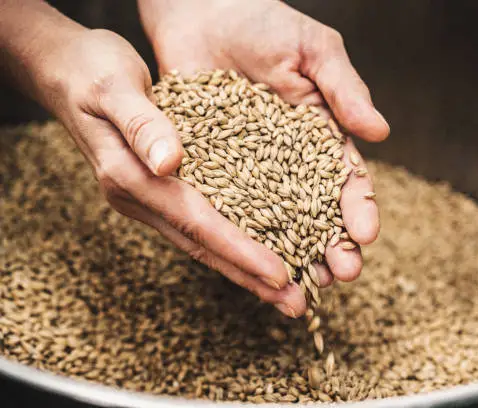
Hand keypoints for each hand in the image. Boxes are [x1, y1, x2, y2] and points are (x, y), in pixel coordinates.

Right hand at [29, 28, 305, 316]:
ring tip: (286, 289)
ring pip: (201, 240)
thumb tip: (169, 162)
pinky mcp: (157, 190)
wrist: (66, 73)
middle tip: (295, 304)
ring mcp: (147, 198)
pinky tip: (258, 247)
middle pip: (202, 245)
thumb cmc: (91, 72)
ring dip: (244, 267)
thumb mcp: (114, 88)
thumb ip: (141, 125)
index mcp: (130, 177)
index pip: (194, 221)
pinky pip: (198, 223)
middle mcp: (139, 198)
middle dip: (249, 276)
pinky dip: (230, 240)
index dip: (238, 250)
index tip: (278, 274)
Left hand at [139, 0, 390, 286]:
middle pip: (314, 210)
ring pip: (274, 218)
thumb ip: (345, 90)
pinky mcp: (211, 165)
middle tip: (341, 275)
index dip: (358, 207)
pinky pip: (226, 202)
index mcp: (319, 133)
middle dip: (330, 243)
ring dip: (291, 251)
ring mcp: (248, 166)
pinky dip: (238, 232)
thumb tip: (380, 133)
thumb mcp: (314, 51)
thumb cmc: (263, 22)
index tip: (365, 233)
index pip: (345, 178)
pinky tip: (247, 259)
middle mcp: (286, 158)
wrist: (200, 9)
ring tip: (305, 282)